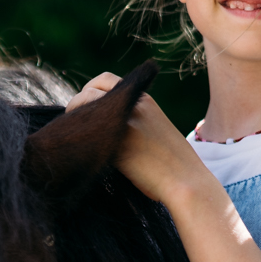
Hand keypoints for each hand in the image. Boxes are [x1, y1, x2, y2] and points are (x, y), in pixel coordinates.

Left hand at [68, 73, 218, 209]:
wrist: (185, 181)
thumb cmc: (174, 164)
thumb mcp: (155, 129)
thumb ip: (133, 120)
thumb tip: (108, 125)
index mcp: (144, 100)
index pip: (104, 80)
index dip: (90, 91)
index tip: (90, 109)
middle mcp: (132, 105)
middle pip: (88, 90)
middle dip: (78, 104)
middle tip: (81, 125)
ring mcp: (123, 123)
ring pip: (83, 106)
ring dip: (76, 120)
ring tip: (81, 138)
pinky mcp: (115, 145)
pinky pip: (85, 132)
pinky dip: (79, 138)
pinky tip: (84, 152)